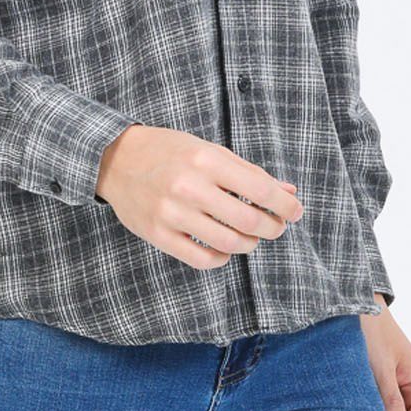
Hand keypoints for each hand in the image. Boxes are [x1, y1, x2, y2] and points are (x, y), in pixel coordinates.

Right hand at [96, 125, 302, 267]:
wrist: (115, 159)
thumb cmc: (169, 152)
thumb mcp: (210, 151)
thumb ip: (249, 172)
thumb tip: (289, 192)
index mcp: (207, 160)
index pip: (261, 190)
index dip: (287, 205)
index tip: (295, 211)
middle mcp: (189, 187)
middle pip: (249, 220)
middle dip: (272, 227)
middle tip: (275, 226)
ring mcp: (171, 214)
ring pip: (229, 243)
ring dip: (250, 243)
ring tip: (250, 236)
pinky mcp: (157, 235)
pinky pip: (202, 259)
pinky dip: (222, 258)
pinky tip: (224, 248)